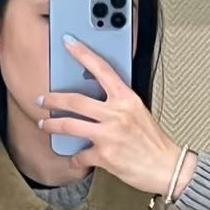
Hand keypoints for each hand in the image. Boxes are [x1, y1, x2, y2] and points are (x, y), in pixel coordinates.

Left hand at [37, 36, 195, 197]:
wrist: (167, 167)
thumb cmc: (154, 143)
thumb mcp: (138, 113)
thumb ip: (118, 104)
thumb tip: (96, 102)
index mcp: (127, 98)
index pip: (102, 69)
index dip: (83, 53)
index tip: (69, 43)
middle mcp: (116, 113)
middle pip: (75, 100)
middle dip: (53, 99)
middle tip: (42, 99)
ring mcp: (109, 134)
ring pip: (69, 125)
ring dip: (52, 125)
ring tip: (45, 124)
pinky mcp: (104, 155)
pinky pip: (80, 155)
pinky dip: (74, 159)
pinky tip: (73, 159)